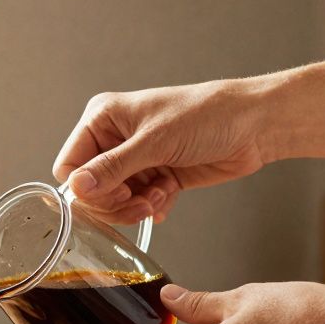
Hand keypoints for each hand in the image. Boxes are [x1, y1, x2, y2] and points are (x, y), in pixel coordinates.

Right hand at [53, 80, 269, 223]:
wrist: (254, 126)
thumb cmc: (208, 115)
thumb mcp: (155, 142)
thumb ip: (112, 167)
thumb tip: (76, 188)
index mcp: (104, 118)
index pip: (70, 165)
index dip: (88, 187)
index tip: (116, 191)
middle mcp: (115, 139)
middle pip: (90, 189)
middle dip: (114, 202)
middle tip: (138, 202)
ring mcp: (136, 159)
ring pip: (114, 201)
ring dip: (135, 207)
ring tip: (157, 197)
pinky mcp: (155, 177)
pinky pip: (137, 204)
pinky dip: (151, 208)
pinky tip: (167, 196)